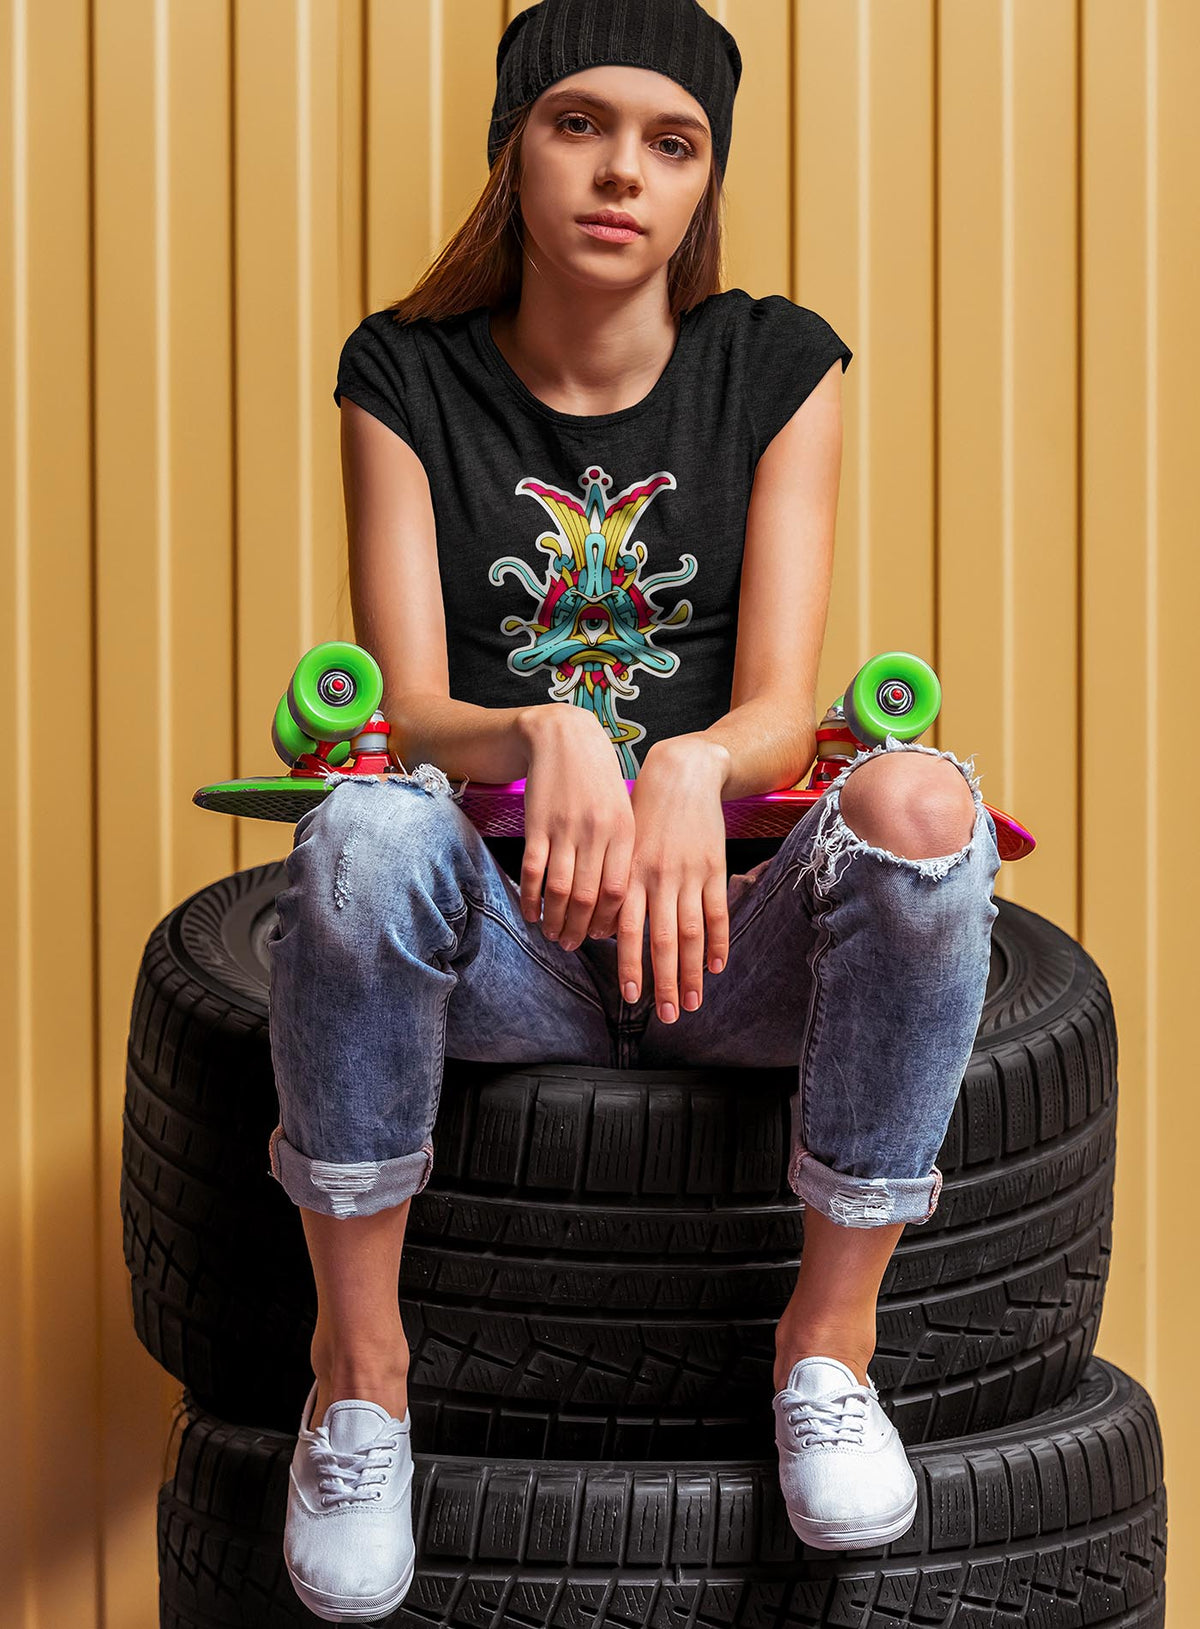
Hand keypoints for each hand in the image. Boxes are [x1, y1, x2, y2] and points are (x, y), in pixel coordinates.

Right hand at [519, 704, 635, 947]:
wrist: (565, 736)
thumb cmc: (598, 778)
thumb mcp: (622, 809)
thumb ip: (623, 849)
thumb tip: (616, 898)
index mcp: (624, 831)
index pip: (619, 891)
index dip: (608, 921)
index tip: (600, 937)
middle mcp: (597, 833)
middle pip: (589, 898)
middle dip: (580, 929)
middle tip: (571, 945)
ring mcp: (565, 829)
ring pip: (560, 890)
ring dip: (555, 920)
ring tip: (552, 936)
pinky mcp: (537, 824)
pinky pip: (533, 872)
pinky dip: (530, 899)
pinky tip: (530, 913)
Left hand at [616, 738, 730, 1021]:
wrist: (681, 774)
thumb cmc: (644, 814)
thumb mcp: (623, 848)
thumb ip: (619, 889)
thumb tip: (610, 934)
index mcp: (630, 876)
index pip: (629, 931)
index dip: (630, 966)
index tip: (631, 998)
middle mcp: (658, 879)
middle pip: (662, 941)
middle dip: (665, 982)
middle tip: (669, 1016)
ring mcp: (688, 875)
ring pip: (691, 933)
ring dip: (693, 972)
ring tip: (694, 1002)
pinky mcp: (713, 868)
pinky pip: (717, 912)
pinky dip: (719, 942)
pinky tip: (717, 967)